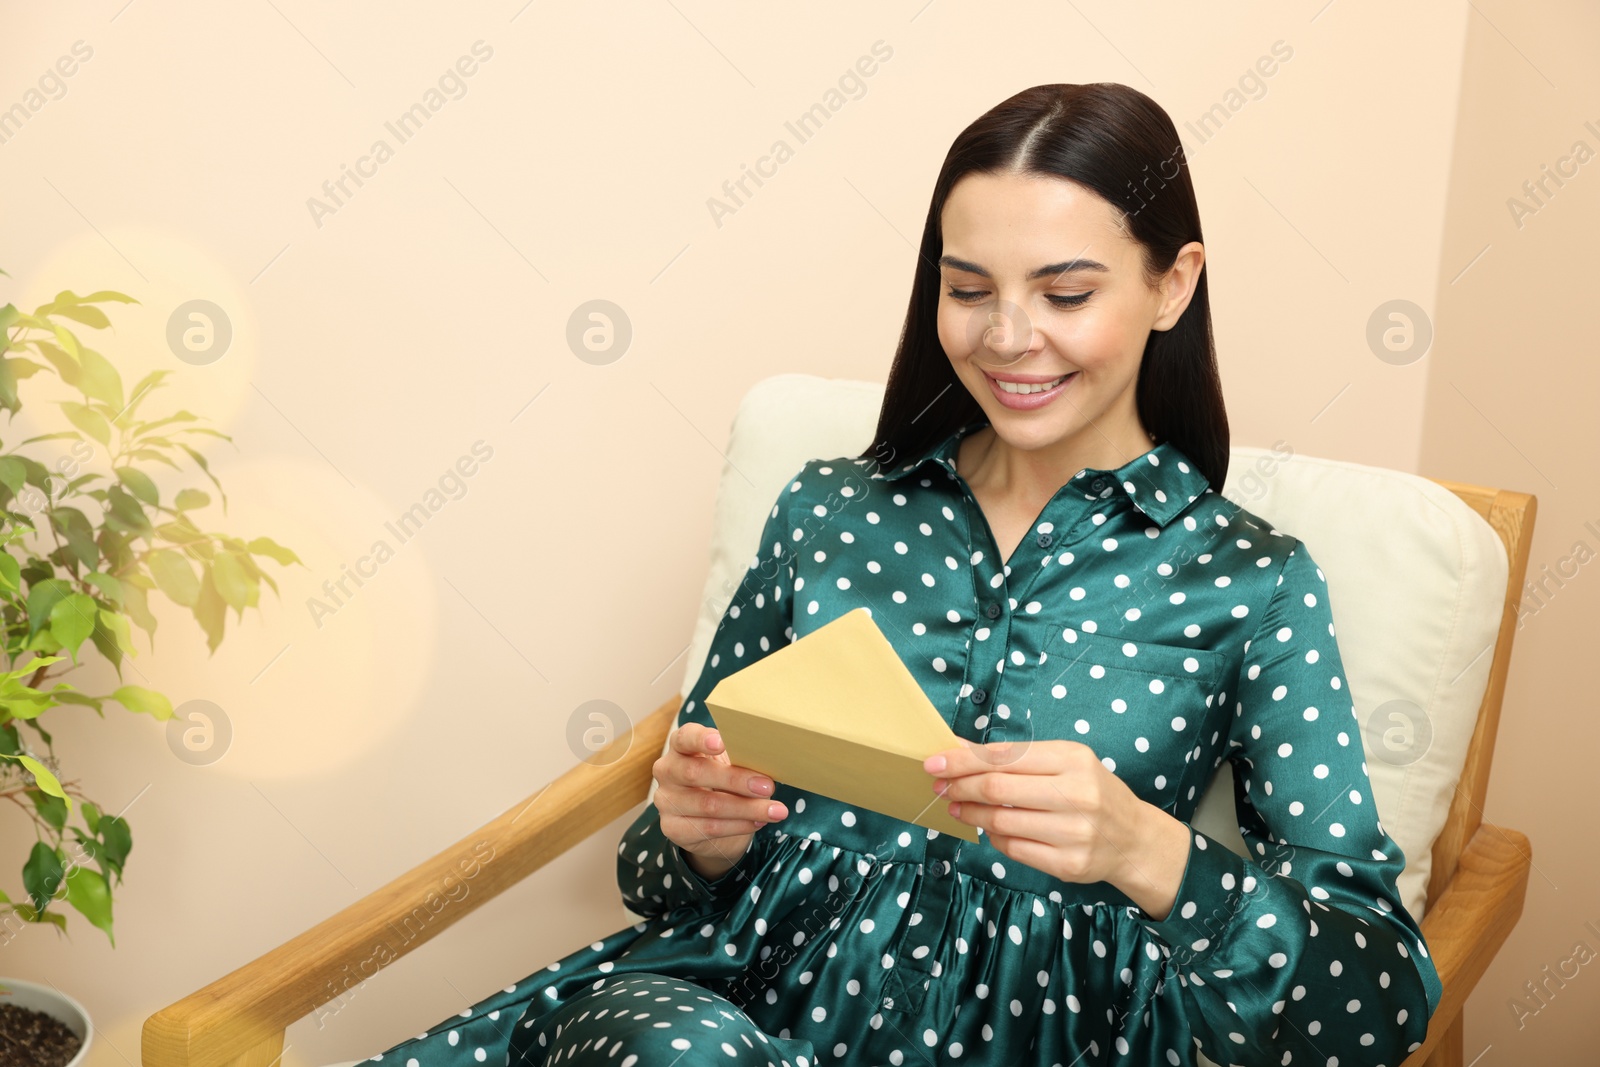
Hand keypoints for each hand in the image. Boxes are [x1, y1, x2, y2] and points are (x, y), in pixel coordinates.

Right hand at [653, 723, 786, 879]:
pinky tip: (757, 822)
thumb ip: (741, 757)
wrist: (709, 821)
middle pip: (696, 773)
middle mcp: (667, 770)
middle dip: (736, 780)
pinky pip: (709, 828)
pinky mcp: (672, 828)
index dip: (701, 739)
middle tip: (768, 786)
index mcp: (681, 746)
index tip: (721, 742)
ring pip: (708, 805)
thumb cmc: (723, 781)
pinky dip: (738, 826)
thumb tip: (769, 757)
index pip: (685, 737)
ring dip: (746, 809)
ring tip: (775, 811)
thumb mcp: (731, 763)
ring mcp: (666, 800)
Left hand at [923, 737, 1188, 916]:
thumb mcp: (1063, 762)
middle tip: (939, 786)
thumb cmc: (1091, 792)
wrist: (1133, 839)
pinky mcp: (1069, 865)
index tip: (935, 762)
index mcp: (1073, 759)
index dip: (963, 760)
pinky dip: (994, 837)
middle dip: (959, 786)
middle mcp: (1077, 794)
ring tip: (956, 807)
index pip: (1004, 757)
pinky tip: (988, 828)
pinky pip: (1014, 849)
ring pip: (1001, 821)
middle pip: (997, 788)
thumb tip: (960, 748)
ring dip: (970, 814)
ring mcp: (1074, 833)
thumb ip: (1015, 756)